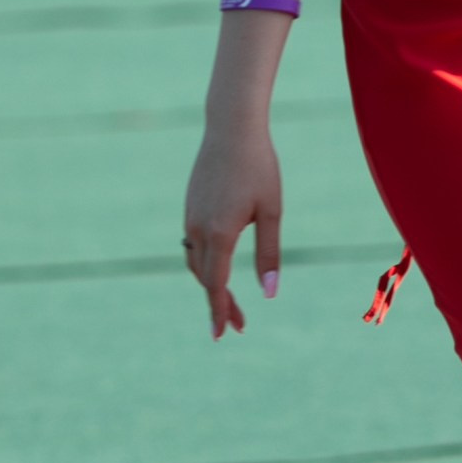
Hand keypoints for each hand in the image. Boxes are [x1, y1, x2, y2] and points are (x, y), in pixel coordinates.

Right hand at [182, 124, 282, 336]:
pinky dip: (204, 264)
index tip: (222, 333)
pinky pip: (193, 245)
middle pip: (205, 278)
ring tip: (229, 303)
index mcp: (219, 233)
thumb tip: (268, 292)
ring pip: (195, 263)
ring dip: (211, 284)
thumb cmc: (259, 168)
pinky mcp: (189, 207)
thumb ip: (269, 254)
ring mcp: (190, 217)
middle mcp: (198, 229)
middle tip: (238, 325)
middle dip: (219, 303)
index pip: (216, 284)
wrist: (230, 129)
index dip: (220, 311)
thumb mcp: (272, 212)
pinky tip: (218, 268)